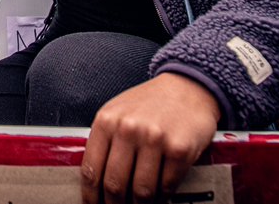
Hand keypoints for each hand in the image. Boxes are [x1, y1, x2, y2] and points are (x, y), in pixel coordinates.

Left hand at [81, 73, 219, 203]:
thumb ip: (105, 141)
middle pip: (115, 185)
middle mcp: (128, 129)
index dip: (90, 196)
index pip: (91, 170)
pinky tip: (160, 194)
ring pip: (142, 191)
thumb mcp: (118, 112)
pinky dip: (163, 196)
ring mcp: (155, 139)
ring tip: (140, 203)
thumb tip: (94, 181)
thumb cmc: (150, 103)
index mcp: (107, 121)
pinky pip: (167, 186)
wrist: (187, 87)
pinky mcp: (179, 149)